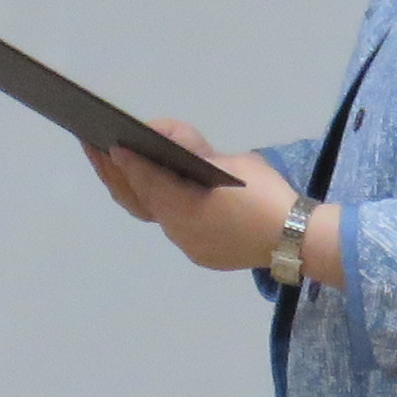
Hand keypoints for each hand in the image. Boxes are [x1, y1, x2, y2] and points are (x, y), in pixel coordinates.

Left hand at [95, 121, 301, 273]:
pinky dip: (160, 205)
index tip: (109, 145)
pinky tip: (155, 189)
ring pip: (154, 216)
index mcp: (186, 207)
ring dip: (135, 191)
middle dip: (115, 175)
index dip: (127, 163)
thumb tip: (166, 142)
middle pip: (139, 202)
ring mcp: (189, 246)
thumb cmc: (268, 194)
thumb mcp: (234, 163)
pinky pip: (174, 226)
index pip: (146, 181)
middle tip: (95, 149)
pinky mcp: (202, 254)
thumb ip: (197, 153)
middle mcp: (179, 231)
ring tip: (117, 167)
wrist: (301, 240)